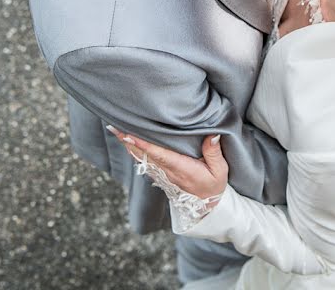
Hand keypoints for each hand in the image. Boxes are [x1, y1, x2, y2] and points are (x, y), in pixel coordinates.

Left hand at [107, 128, 228, 199]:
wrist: (206, 206)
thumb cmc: (213, 186)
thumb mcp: (220, 170)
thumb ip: (214, 152)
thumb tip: (212, 134)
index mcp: (181, 168)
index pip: (158, 154)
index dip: (143, 144)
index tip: (128, 135)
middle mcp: (168, 171)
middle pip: (144, 155)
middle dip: (129, 141)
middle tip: (114, 127)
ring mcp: (163, 174)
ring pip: (142, 158)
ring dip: (129, 145)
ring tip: (117, 131)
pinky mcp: (161, 174)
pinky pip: (145, 161)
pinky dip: (135, 151)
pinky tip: (129, 142)